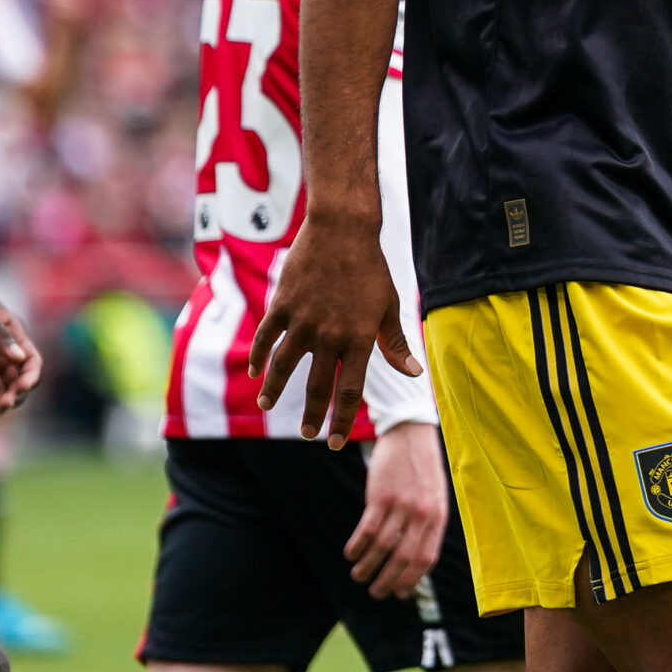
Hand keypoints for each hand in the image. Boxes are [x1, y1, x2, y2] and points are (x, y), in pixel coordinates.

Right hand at [247, 201, 418, 448]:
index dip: (342, 420)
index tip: (335, 443)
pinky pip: (268, 337)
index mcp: (360, 339)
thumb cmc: (371, 268)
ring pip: (284, 367)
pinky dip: (260, 356)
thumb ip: (397, 344)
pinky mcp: (284, 304)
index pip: (350, 391)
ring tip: (267, 406)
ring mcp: (304, 321)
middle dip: (312, 416)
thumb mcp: (390, 306)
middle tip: (307, 434)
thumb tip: (414, 374)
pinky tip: (257, 371)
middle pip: (318, 387)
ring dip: (275, 391)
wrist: (343, 229)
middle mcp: (330, 335)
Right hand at [346, 420, 448, 599]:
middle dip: (387, 581)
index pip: (426, 558)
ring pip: (383, 547)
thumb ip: (428, 523)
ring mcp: (401, 504)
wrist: (411, 432)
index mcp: (438, 517)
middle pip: (403, 558)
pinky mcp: (381, 495)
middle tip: (375, 592)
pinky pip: (367, 529)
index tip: (399, 594)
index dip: (411, 580)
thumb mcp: (435, 496)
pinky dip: (357, 546)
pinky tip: (350, 554)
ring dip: (368, 566)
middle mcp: (421, 514)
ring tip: (358, 576)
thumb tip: (417, 556)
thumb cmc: (422, 468)